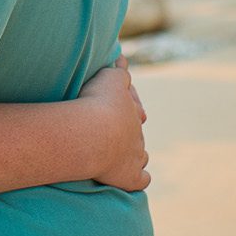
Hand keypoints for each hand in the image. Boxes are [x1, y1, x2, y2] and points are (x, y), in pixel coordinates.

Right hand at [80, 56, 149, 191]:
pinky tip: (137, 178)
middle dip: (130, 131)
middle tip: (118, 131)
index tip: (123, 105)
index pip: (135, 108)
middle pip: (137, 132)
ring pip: (141, 155)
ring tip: (122, 155)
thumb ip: (118, 70)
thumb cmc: (98, 103)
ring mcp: (136, 156)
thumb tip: (122, 57)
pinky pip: (141, 179)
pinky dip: (140, 178)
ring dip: (135, 154)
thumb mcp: (109, 78)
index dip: (130, 106)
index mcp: (132, 110)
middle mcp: (137, 133)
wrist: (94, 133)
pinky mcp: (130, 177)